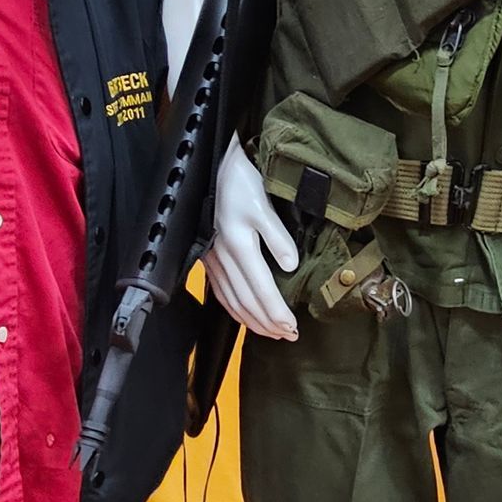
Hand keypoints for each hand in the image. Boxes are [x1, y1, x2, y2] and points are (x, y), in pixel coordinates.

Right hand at [204, 139, 299, 339]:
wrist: (213, 165)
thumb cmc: (239, 180)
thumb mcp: (263, 204)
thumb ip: (278, 237)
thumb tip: (290, 266)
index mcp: (239, 245)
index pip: (261, 290)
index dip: (276, 312)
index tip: (292, 326)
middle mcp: (223, 257)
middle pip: (246, 301)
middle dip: (267, 323)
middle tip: (288, 336)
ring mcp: (213, 259)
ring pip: (232, 300)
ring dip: (252, 320)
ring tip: (271, 332)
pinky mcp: (209, 257)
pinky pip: (220, 292)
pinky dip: (234, 309)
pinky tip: (244, 315)